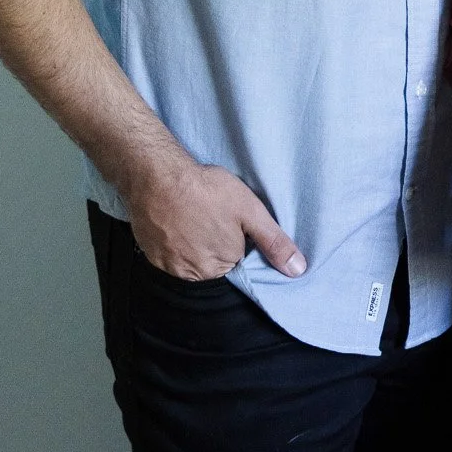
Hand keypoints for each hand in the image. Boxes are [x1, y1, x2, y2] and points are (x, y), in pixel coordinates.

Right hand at [126, 152, 307, 281]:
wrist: (157, 177)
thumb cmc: (206, 190)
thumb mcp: (250, 210)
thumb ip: (274, 241)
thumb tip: (298, 270)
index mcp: (224, 264)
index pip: (237, 259)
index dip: (235, 238)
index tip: (228, 220)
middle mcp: (197, 274)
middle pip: (214, 262)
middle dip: (215, 242)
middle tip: (210, 214)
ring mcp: (172, 268)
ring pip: (191, 260)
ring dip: (193, 244)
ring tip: (193, 216)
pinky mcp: (153, 258)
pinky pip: (169, 257)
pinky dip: (173, 243)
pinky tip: (175, 222)